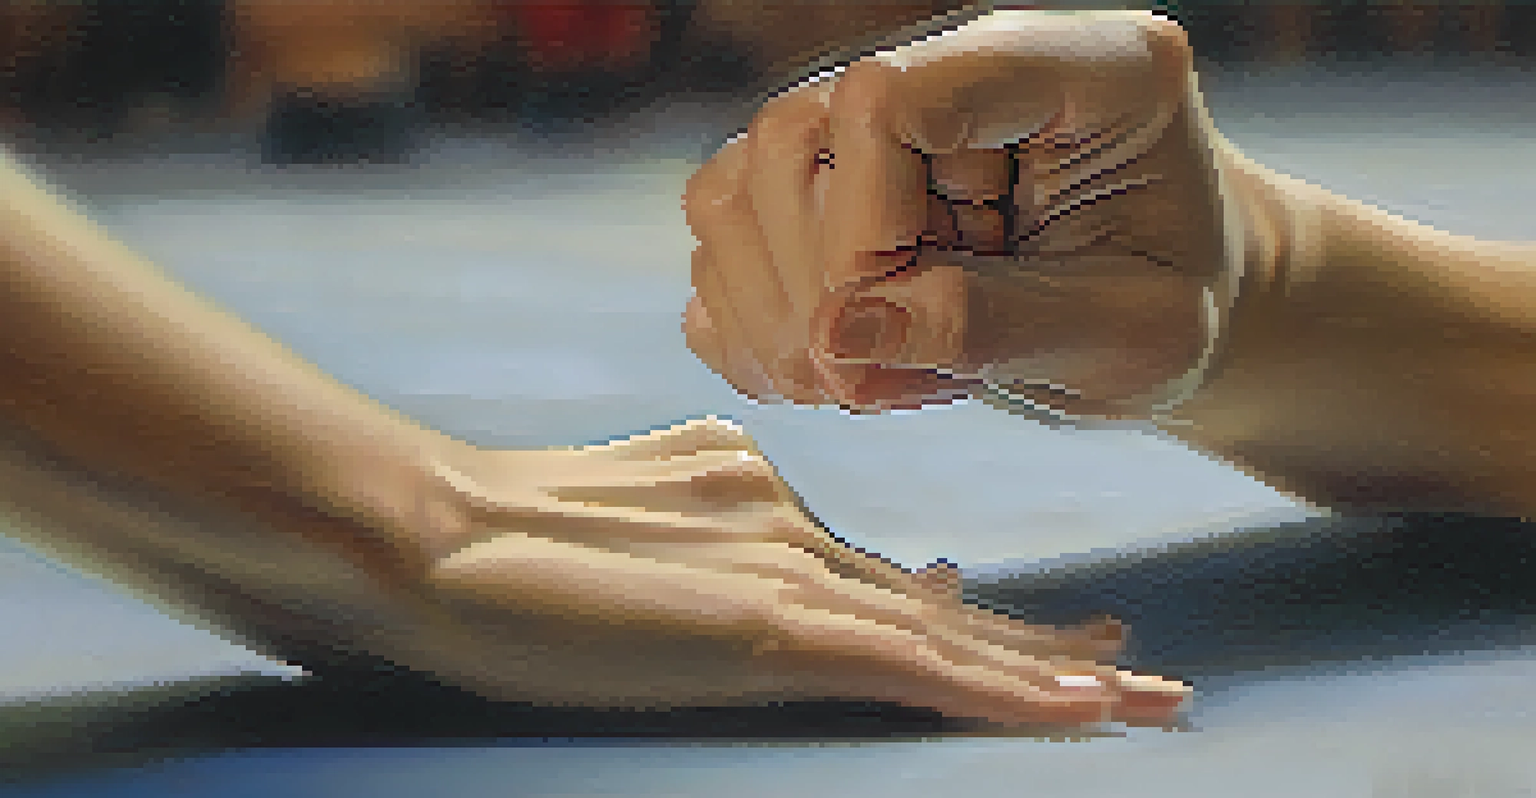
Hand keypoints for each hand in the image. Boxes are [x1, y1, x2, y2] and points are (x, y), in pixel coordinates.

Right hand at [418, 417, 1188, 726]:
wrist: (435, 529)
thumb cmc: (499, 532)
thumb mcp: (619, 517)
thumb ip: (700, 524)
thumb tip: (756, 566)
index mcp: (755, 496)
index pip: (883, 570)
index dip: (965, 606)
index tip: (1025, 619)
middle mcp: (792, 526)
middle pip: (944, 602)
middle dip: (1043, 640)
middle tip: (1134, 658)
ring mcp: (787, 576)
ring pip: (953, 636)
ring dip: (1058, 674)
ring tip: (1151, 696)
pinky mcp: (771, 629)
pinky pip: (917, 669)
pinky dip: (1005, 691)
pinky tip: (1081, 712)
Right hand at [683, 10, 1238, 419]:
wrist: (1156, 310)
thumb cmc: (1170, 309)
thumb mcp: (1130, 339)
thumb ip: (996, 329)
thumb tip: (838, 340)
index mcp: (1076, 68)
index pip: (890, 95)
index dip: (865, 224)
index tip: (906, 317)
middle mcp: (957, 69)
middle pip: (792, 131)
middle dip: (814, 283)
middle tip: (875, 382)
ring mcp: (876, 124)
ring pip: (735, 183)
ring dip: (776, 313)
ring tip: (864, 383)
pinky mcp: (826, 183)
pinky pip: (727, 238)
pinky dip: (752, 327)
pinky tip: (833, 373)